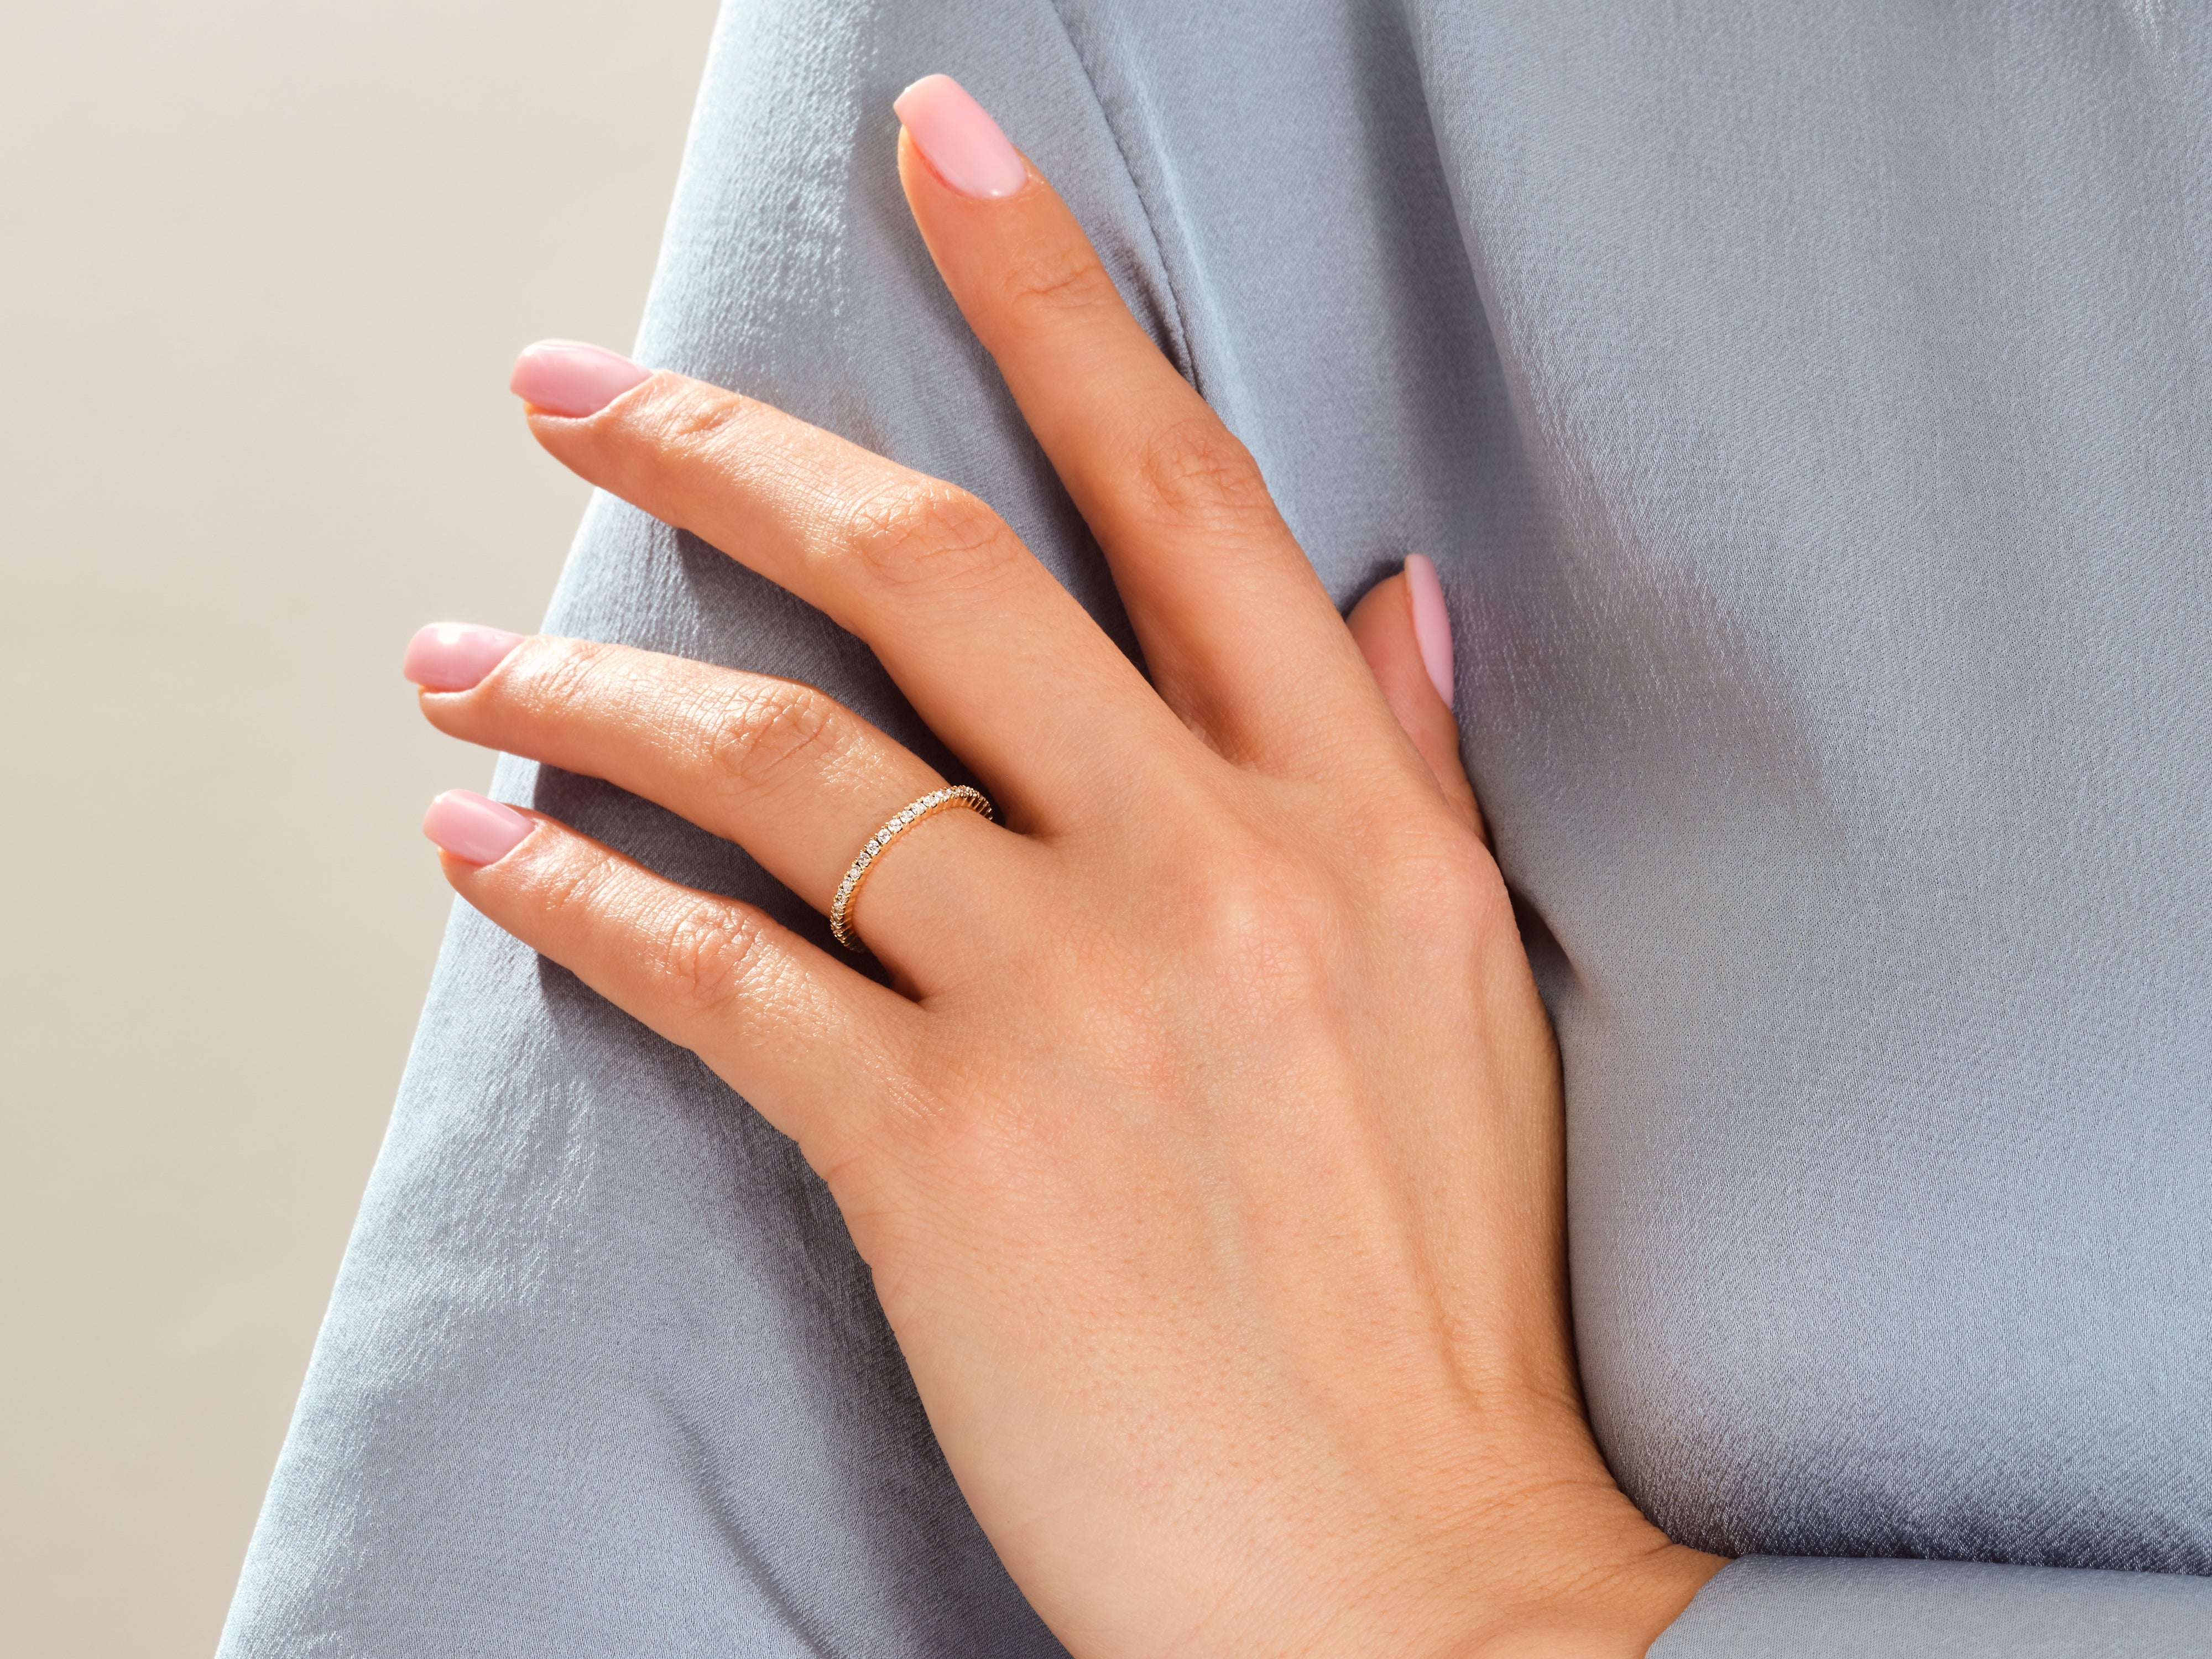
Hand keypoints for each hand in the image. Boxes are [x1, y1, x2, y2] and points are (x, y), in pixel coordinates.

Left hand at [407, 74, 1720, 1657]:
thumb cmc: (1434, 1290)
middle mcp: (1213, 871)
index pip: (1182, 489)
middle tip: (576, 388)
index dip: (1052, 293)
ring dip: (586, 684)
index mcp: (1353, 818)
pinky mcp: (944, 1156)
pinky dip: (575, 896)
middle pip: (932, 574)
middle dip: (723, 448)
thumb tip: (1389, 599)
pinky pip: (715, 970)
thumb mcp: (1471, 992)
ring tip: (464, 655)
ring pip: (777, 759)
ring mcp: (1072, 1005)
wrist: (1411, 1572)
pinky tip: (490, 850)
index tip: (941, 151)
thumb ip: (1407, 775)